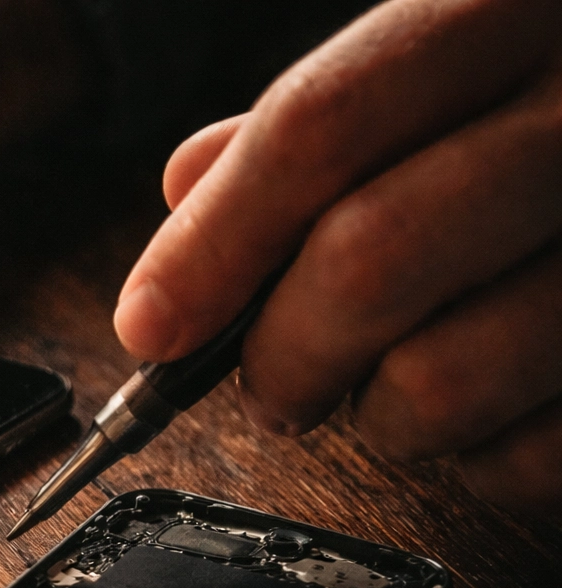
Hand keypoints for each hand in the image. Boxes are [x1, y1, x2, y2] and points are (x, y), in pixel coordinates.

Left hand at [115, 0, 561, 513]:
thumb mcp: (460, 56)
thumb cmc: (559, 106)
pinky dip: (482, 461)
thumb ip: (330, 119)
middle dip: (280, 355)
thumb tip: (187, 186)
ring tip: (398, 387)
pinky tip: (499, 407)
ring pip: (439, 383)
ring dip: (379, 416)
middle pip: (365, 262)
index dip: (211, 244)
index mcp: (518, 5)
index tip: (147, 327)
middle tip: (275, 381)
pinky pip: (531, 463)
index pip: (323, 124)